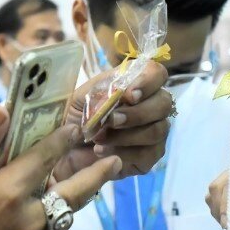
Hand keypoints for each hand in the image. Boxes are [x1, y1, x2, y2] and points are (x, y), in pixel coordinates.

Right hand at [0, 106, 119, 229]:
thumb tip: (0, 109)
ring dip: (76, 202)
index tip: (75, 127)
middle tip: (114, 161)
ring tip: (87, 189)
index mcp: (7, 194)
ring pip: (62, 221)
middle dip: (96, 174)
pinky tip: (43, 221)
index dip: (62, 139)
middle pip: (73, 194)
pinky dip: (50, 226)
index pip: (45, 158)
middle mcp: (26, 223)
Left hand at [57, 60, 171, 180]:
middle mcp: (151, 106)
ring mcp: (154, 132)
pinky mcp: (150, 156)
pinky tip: (103, 153)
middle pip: (164, 103)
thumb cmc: (75, 117)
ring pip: (157, 130)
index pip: (157, 73)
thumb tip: (121, 93)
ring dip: (127, 136)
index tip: (129, 95)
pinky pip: (148, 154)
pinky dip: (124, 154)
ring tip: (99, 139)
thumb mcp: (81, 98)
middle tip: (112, 121)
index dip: (148, 82)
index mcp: (135, 84)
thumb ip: (102, 90)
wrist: (66, 149)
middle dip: (137, 114)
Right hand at [204, 169, 229, 229]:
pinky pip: (218, 207)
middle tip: (227, 225)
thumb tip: (229, 223)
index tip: (227, 216)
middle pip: (216, 188)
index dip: (224, 196)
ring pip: (213, 198)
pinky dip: (220, 217)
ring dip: (218, 213)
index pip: (228, 178)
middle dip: (220, 207)